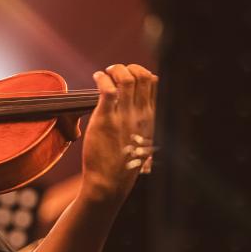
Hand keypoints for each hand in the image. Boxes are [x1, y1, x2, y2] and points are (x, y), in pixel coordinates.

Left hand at [81, 64, 157, 200]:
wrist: (110, 183)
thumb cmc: (123, 165)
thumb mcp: (142, 142)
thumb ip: (140, 124)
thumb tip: (136, 110)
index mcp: (151, 118)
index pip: (154, 83)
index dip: (141, 72)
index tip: (128, 76)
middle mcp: (140, 114)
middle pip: (142, 76)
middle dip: (127, 67)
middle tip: (114, 71)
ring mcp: (124, 116)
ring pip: (125, 78)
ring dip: (114, 70)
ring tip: (105, 73)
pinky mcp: (105, 119)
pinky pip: (107, 89)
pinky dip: (101, 78)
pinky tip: (96, 78)